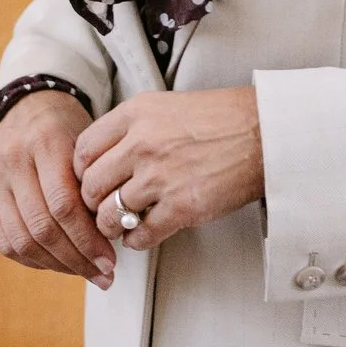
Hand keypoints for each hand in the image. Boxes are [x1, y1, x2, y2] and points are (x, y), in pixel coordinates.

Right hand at [0, 90, 115, 289]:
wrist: (25, 107)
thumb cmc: (65, 128)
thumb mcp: (87, 141)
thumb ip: (95, 181)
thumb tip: (116, 233)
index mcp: (44, 142)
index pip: (64, 204)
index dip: (88, 239)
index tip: (111, 259)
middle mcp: (13, 161)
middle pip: (42, 227)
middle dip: (77, 258)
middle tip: (104, 273)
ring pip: (22, 240)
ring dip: (58, 265)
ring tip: (86, 273)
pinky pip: (6, 243)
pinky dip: (34, 260)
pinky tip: (59, 264)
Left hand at [75, 86, 263, 253]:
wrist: (265, 133)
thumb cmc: (225, 118)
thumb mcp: (167, 106)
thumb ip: (134, 127)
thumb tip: (107, 155)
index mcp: (137, 114)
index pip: (83, 149)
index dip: (80, 172)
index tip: (87, 180)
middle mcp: (142, 143)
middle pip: (90, 185)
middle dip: (92, 203)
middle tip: (100, 207)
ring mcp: (160, 177)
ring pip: (109, 215)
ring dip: (111, 226)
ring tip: (120, 225)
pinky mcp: (181, 207)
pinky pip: (141, 234)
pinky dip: (137, 241)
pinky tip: (143, 234)